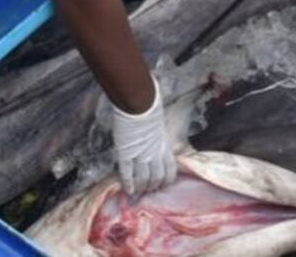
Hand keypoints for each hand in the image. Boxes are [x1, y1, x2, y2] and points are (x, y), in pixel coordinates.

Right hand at [111, 77, 176, 196]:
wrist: (139, 102)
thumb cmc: (149, 105)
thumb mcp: (158, 120)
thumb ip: (158, 130)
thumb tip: (157, 124)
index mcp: (164, 144)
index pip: (170, 168)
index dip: (167, 179)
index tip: (163, 184)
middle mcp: (154, 153)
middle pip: (157, 177)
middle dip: (153, 186)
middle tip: (149, 191)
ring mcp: (140, 155)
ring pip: (143, 179)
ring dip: (141, 188)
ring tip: (138, 193)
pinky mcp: (126, 154)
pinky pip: (127, 174)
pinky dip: (128, 184)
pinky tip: (128, 191)